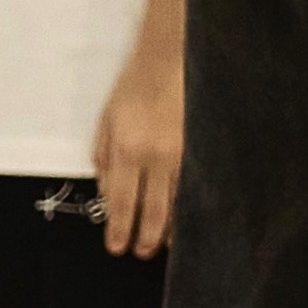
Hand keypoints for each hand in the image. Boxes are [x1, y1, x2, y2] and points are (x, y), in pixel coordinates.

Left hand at [92, 27, 182, 258]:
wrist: (173, 55)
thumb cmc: (136, 86)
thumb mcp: (107, 122)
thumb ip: (104, 160)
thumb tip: (108, 194)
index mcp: (128, 150)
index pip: (123, 202)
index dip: (120, 229)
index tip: (117, 248)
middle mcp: (157, 155)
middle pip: (154, 208)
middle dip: (147, 236)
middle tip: (141, 252)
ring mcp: (185, 150)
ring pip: (180, 199)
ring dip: (173, 226)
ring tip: (168, 244)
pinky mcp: (203, 142)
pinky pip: (197, 181)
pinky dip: (193, 201)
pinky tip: (192, 213)